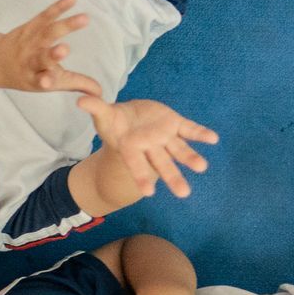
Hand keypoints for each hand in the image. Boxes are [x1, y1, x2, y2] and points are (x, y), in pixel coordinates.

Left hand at [0, 0, 100, 94]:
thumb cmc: (32, 74)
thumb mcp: (51, 83)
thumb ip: (77, 85)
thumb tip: (100, 93)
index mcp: (36, 78)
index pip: (43, 80)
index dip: (45, 81)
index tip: (48, 82)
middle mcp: (31, 61)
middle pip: (42, 57)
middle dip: (53, 54)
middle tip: (63, 50)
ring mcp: (30, 43)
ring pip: (48, 33)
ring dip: (66, 26)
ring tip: (85, 19)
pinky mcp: (30, 27)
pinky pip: (45, 16)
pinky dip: (58, 7)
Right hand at [79, 97, 219, 199]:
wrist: (130, 117)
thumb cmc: (113, 121)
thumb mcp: (104, 114)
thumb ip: (96, 108)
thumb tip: (80, 100)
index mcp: (131, 148)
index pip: (136, 165)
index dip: (142, 177)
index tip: (150, 193)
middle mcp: (150, 147)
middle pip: (162, 164)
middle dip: (173, 178)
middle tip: (184, 194)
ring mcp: (164, 137)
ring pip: (179, 150)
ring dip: (191, 158)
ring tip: (202, 167)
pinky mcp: (175, 124)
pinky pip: (189, 130)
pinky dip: (201, 134)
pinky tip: (213, 139)